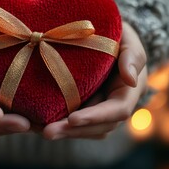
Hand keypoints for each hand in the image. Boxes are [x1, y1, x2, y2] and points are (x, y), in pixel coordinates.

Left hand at [43, 22, 147, 139]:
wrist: (108, 39)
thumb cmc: (120, 37)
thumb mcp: (129, 40)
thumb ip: (132, 56)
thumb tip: (131, 80)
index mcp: (128, 92)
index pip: (117, 111)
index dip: (95, 116)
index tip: (72, 119)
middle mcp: (114, 107)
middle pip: (98, 127)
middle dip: (73, 131)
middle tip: (47, 132)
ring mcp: (98, 109)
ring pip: (84, 130)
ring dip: (63, 132)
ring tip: (37, 130)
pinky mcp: (84, 107)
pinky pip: (73, 122)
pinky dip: (58, 124)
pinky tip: (36, 124)